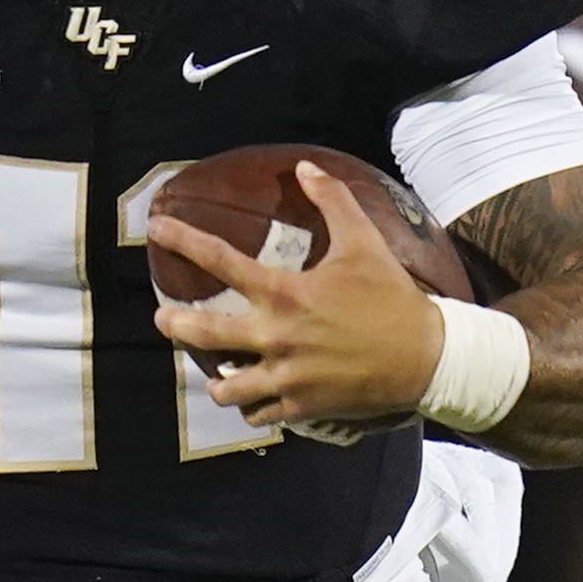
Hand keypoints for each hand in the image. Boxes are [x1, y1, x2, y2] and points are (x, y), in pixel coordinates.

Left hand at [149, 160, 447, 434]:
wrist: (426, 357)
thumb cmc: (392, 297)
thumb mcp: (365, 242)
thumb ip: (333, 201)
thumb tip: (305, 167)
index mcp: (284, 294)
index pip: (220, 261)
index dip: (183, 240)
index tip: (156, 230)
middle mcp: (275, 337)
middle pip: (203, 334)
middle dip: (175, 325)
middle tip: (163, 319)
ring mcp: (286, 377)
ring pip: (226, 388)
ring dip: (217, 380)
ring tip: (217, 374)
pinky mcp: (302, 406)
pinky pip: (259, 414)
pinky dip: (253, 407)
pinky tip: (254, 400)